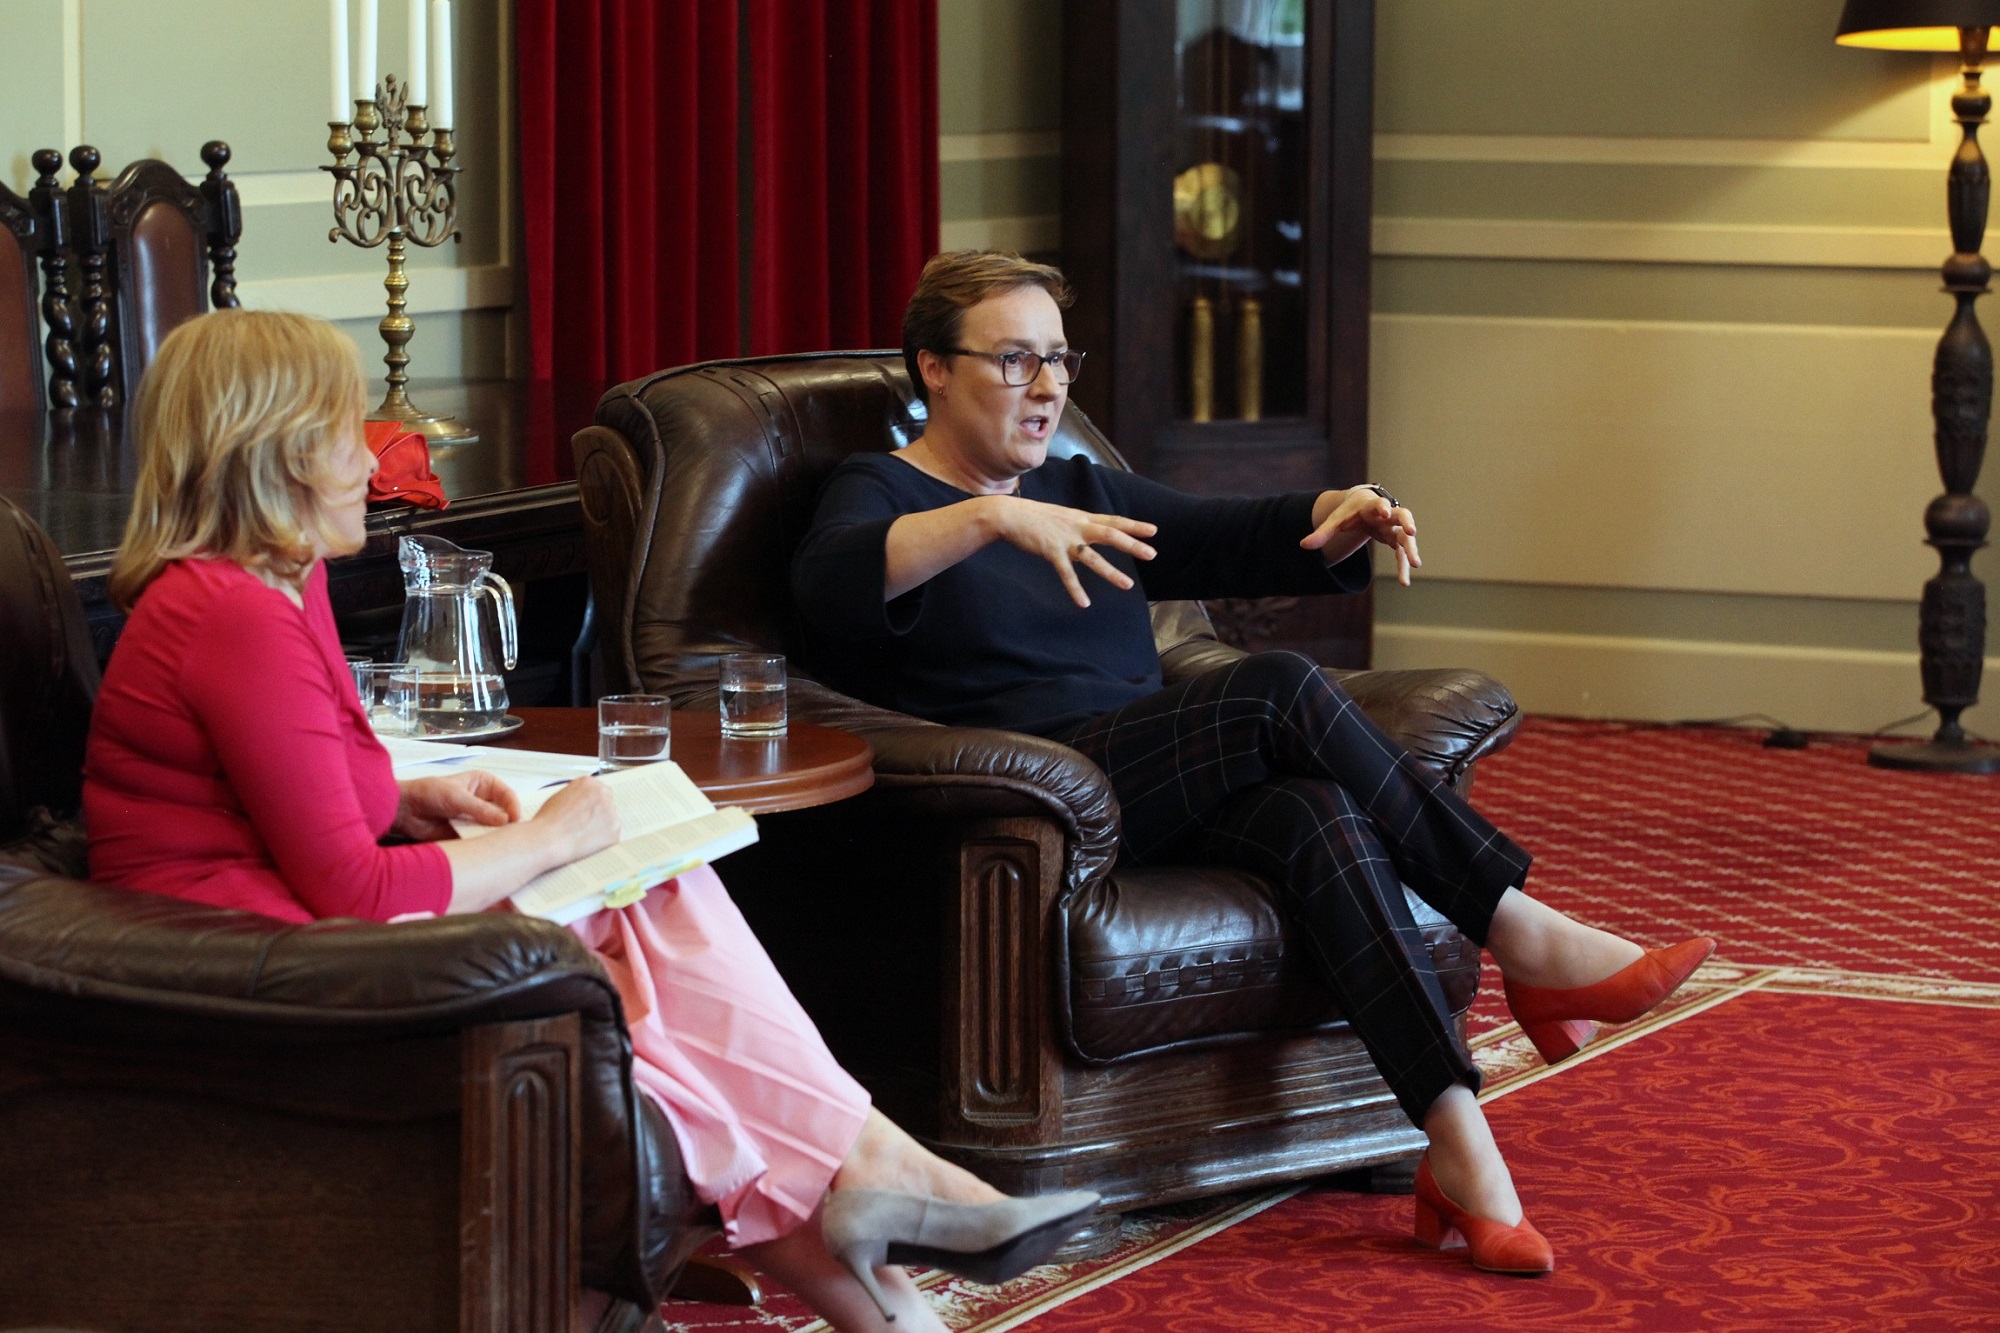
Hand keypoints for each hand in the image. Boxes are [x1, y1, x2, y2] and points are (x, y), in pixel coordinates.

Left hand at [394, 772, 520, 841]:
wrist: (404, 810)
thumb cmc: (429, 793)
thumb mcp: (457, 797)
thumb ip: (480, 810)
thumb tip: (505, 820)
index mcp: (484, 785)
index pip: (507, 795)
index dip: (513, 807)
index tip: (515, 820)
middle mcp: (483, 801)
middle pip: (503, 814)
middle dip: (507, 824)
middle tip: (512, 836)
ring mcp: (475, 819)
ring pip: (492, 829)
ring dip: (494, 836)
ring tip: (499, 845)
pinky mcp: (466, 834)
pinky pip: (479, 840)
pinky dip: (482, 845)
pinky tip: (485, 850)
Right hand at [531, 775, 620, 863]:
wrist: (549, 839)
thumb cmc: (549, 821)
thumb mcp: (559, 797)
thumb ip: (576, 795)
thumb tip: (582, 801)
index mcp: (589, 783)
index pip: (598, 790)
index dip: (593, 803)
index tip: (589, 811)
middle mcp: (603, 794)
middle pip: (607, 803)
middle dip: (599, 814)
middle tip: (587, 825)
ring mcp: (611, 812)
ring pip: (610, 820)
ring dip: (601, 827)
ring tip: (582, 835)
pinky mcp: (615, 830)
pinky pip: (612, 836)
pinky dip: (603, 841)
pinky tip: (588, 842)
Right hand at [983, 495, 1157, 607]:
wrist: (1010, 515)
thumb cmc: (1035, 517)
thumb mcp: (1062, 517)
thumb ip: (1077, 527)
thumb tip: (1087, 539)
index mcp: (1082, 518)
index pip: (1113, 521)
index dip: (1133, 525)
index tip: (1153, 530)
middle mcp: (1078, 526)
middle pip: (1111, 535)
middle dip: (1132, 545)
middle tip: (1152, 554)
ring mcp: (1065, 539)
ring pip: (1093, 558)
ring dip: (1111, 572)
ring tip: (1127, 585)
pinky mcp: (1051, 551)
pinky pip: (1066, 573)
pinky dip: (1075, 589)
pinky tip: (1084, 604)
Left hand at [1301, 487, 1421, 585]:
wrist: (1364, 507)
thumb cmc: (1350, 512)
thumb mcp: (1335, 520)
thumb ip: (1322, 533)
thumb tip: (1303, 545)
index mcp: (1372, 506)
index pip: (1379, 503)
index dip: (1382, 507)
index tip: (1384, 512)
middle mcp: (1388, 514)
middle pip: (1403, 515)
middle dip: (1407, 523)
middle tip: (1411, 532)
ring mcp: (1395, 526)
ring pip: (1406, 537)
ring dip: (1410, 550)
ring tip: (1415, 565)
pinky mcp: (1396, 538)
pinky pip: (1402, 552)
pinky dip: (1403, 565)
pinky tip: (1404, 581)